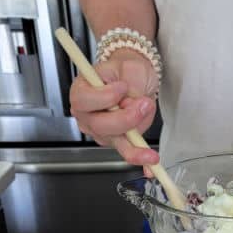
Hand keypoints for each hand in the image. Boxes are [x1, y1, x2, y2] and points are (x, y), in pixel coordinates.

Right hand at [69, 48, 160, 168]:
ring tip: (149, 116)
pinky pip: (128, 150)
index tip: (122, 87)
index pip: (84, 100)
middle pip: (99, 125)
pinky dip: (140, 157)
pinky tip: (150, 164)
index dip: (104, 97)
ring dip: (137, 137)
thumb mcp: (130, 68)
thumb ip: (131, 84)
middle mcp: (87, 114)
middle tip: (143, 104)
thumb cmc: (126, 70)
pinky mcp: (117, 140)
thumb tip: (132, 104)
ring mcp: (101, 130)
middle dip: (125, 118)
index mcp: (82, 91)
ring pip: (116, 140)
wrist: (134, 78)